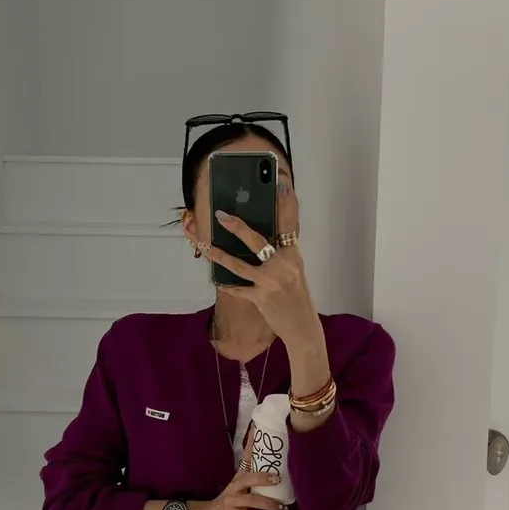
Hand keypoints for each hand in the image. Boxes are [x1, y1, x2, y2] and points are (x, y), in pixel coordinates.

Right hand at [187, 426, 287, 509]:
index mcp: (239, 478)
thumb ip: (254, 482)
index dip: (251, 444)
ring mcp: (232, 501)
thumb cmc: (229, 502)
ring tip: (282, 508)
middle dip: (263, 478)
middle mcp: (235, 487)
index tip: (257, 429)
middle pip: (248, 478)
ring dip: (268, 504)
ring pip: (252, 501)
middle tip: (278, 479)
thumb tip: (278, 475)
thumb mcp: (240, 488)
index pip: (246, 457)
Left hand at [204, 187, 319, 345]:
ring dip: (220, 255)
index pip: (289, 224)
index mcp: (293, 255)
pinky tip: (216, 279)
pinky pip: (238, 289)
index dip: (286, 203)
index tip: (282, 183)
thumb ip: (280, 255)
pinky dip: (227, 285)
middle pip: (257, 241)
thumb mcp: (294, 271)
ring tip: (206, 245)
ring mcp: (270, 283)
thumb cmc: (296, 297)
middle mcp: (283, 266)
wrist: (302, 326)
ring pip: (239, 266)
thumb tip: (260, 241)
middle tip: (221, 215)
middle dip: (238, 227)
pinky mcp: (260, 299)